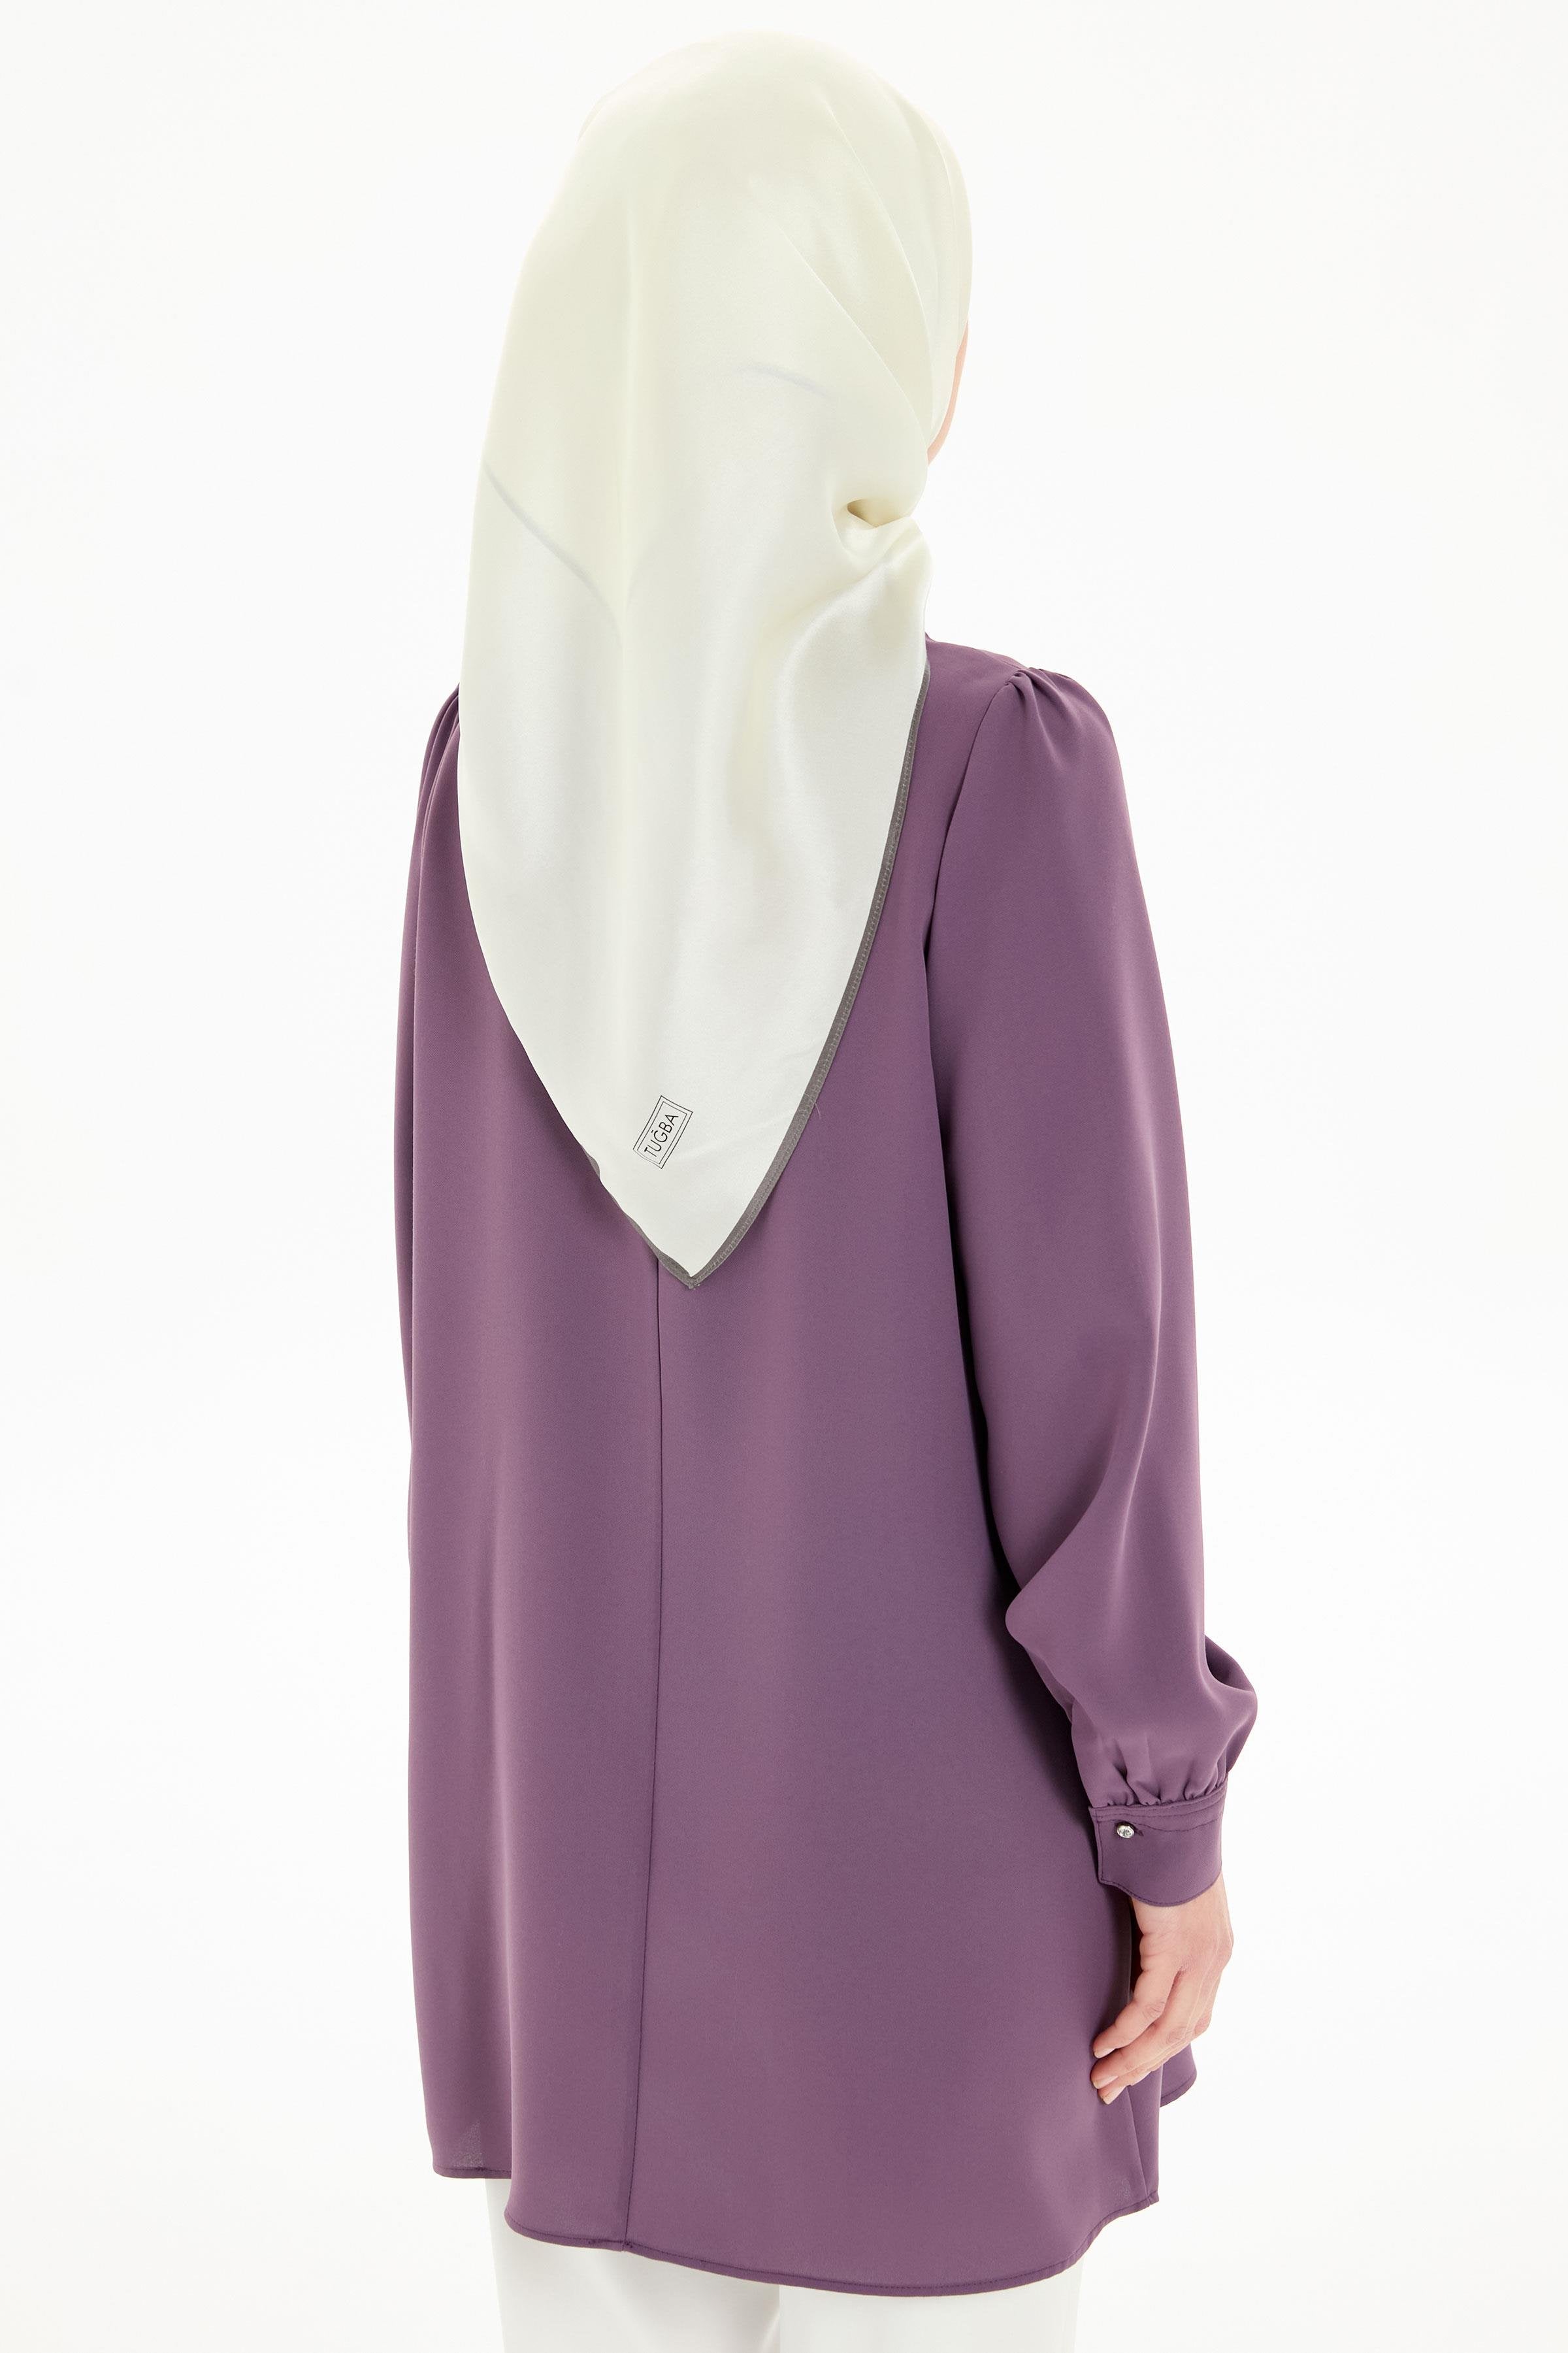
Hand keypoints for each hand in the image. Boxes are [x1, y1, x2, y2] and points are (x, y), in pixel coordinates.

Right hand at [1090, 1873, 1232, 2102]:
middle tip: (1109, 2087)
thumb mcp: (1172, 1900)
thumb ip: (1164, 1931)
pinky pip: (1148, 2006)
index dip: (1164, 2047)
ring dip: (1132, 2059)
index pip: (1196, 2017)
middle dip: (1144, 2065)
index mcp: (1216, 1952)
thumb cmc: (1165, 1852)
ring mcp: (1199, 1957)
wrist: (1174, 1819)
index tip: (1134, 2065)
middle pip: (1182, 2033)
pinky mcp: (1175, 1948)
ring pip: (1167, 2030)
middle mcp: (1214, 1960)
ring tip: (1102, 2077)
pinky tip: (1104, 2045)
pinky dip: (1125, 2031)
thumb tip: (1139, 1948)